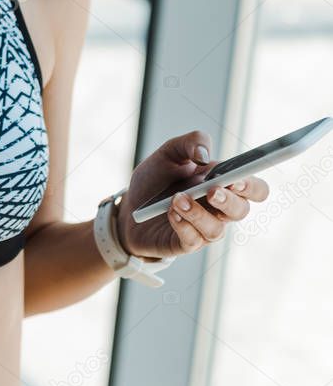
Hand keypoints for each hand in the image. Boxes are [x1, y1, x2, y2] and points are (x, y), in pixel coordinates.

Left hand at [116, 130, 269, 260]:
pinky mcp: (186, 243)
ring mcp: (203, 227)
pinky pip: (193, 240)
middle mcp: (219, 208)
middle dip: (230, 202)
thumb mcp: (170, 152)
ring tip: (177, 199)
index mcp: (222, 183)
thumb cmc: (156, 178)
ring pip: (217, 229)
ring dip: (197, 213)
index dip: (251, 185)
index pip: (254, 188)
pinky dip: (182, 225)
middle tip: (212, 191)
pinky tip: (170, 212)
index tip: (237, 179)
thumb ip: (191, 142)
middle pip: (242, 210)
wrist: (130, 204)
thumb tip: (204, 154)